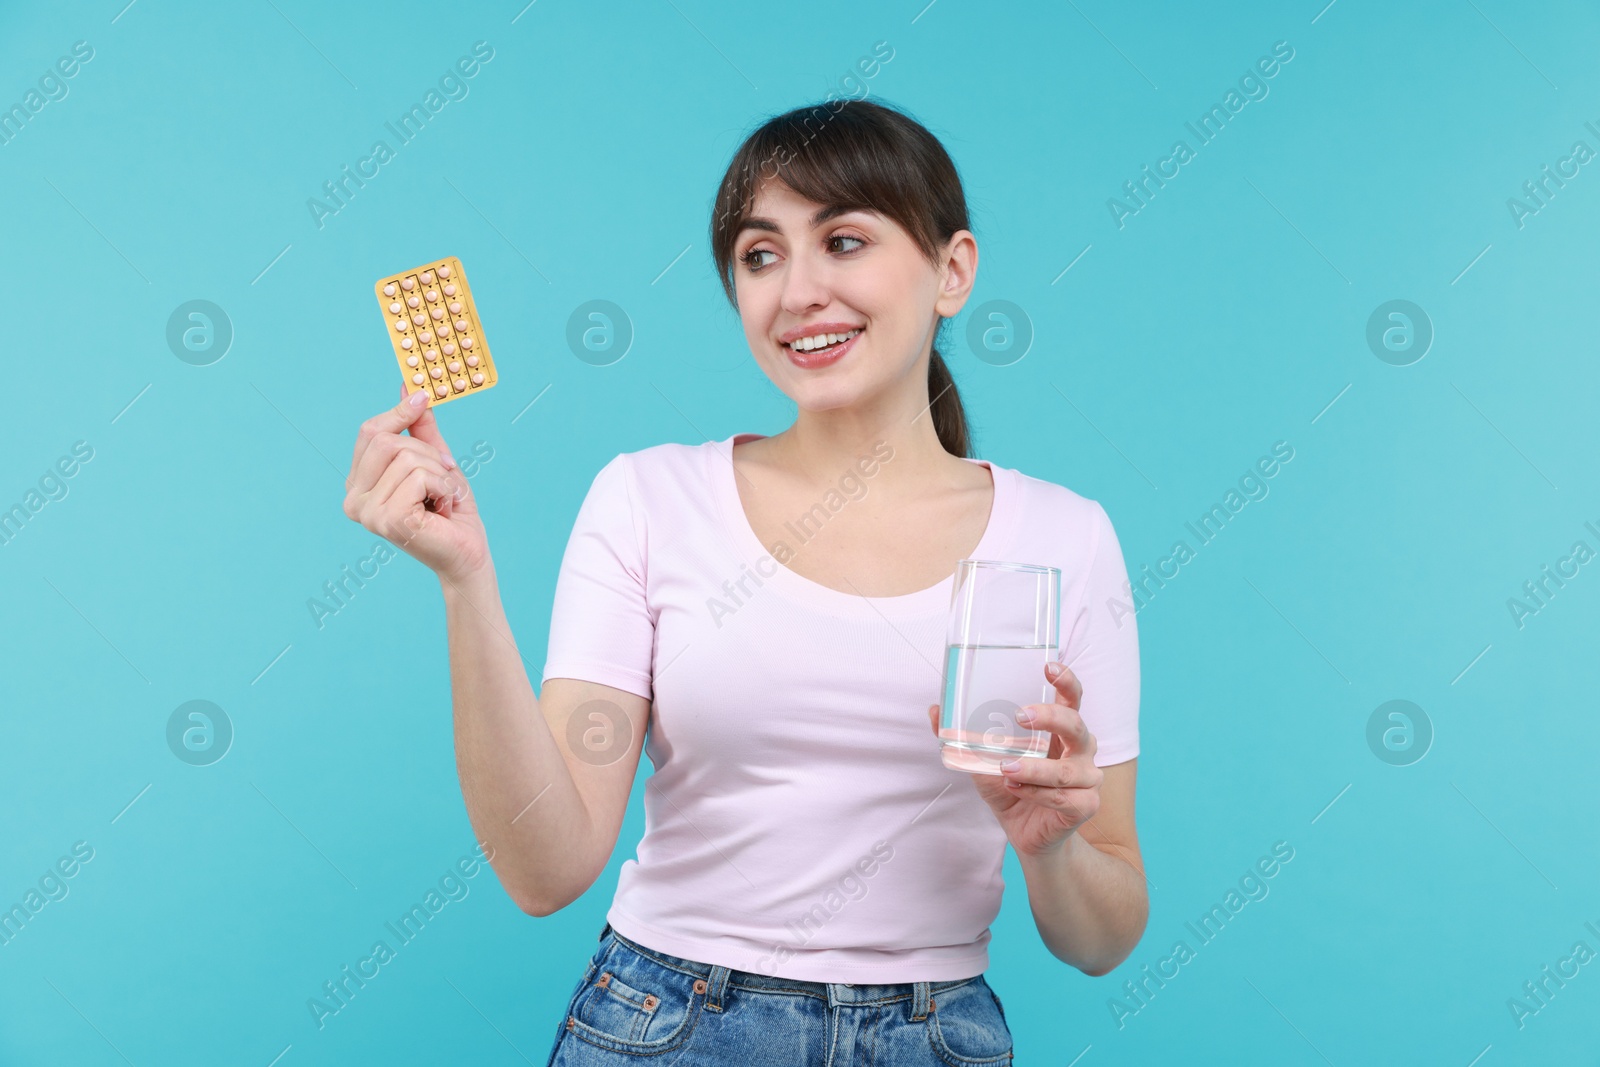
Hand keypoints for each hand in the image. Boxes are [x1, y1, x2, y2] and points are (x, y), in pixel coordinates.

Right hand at [342, 383, 489, 581]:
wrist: (467, 552)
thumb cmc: (450, 509)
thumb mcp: (435, 460)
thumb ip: (420, 429)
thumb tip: (409, 388)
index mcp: (358, 484)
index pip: (369, 432)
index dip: (399, 412)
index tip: (423, 398)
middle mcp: (354, 500)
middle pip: (387, 441)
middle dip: (428, 452)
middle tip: (443, 476)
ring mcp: (368, 513)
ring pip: (407, 458)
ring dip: (440, 474)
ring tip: (442, 498)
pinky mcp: (388, 520)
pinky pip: (419, 477)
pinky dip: (443, 487)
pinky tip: (443, 509)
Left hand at [927, 660, 1101, 857]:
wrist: (1028, 835)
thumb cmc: (1013, 789)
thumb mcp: (983, 762)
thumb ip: (963, 738)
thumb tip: (935, 711)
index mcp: (1061, 731)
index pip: (1072, 698)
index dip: (1066, 680)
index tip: (1049, 666)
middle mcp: (1080, 750)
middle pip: (1076, 725)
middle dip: (1050, 717)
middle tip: (1021, 715)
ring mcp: (1087, 778)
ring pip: (1066, 769)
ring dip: (1034, 769)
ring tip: (1006, 769)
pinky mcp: (1085, 805)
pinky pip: (1065, 797)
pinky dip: (1038, 793)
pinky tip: (1018, 790)